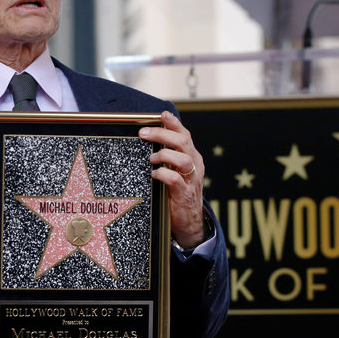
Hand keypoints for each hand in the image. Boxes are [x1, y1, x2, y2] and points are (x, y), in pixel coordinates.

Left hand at [139, 111, 205, 248]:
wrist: (189, 222)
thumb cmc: (177, 193)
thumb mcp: (176, 171)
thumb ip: (168, 156)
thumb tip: (149, 139)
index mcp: (192, 157)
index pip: (185, 134)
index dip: (174, 123)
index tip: (162, 114)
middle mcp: (194, 165)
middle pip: (183, 142)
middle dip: (162, 134)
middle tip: (144, 133)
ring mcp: (191, 180)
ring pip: (183, 159)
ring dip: (164, 154)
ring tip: (151, 158)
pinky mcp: (185, 194)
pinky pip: (175, 180)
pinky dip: (163, 174)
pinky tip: (154, 175)